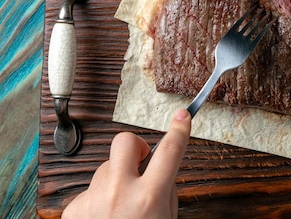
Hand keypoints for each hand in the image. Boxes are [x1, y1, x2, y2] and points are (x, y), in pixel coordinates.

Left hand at [62, 108, 191, 218]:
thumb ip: (165, 195)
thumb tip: (161, 174)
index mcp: (148, 197)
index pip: (169, 151)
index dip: (179, 130)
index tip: (181, 117)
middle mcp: (119, 192)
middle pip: (126, 142)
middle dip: (136, 147)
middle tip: (140, 164)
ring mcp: (93, 199)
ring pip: (107, 169)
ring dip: (116, 181)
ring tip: (120, 210)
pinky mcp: (74, 208)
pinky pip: (91, 190)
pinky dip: (100, 201)